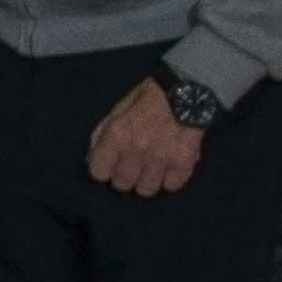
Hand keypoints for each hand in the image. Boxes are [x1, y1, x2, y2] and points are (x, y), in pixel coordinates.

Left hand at [89, 82, 207, 199]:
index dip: (103, 170)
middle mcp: (137, 150)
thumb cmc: (149, 98)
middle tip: (131, 168)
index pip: (98, 172)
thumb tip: (94, 156)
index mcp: (117, 135)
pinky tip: (169, 169)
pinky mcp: (184, 162)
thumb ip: (103, 133)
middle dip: (124, 177)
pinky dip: (170, 180)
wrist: (187, 91)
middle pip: (122, 184)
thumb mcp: (118, 109)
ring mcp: (161, 158)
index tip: (110, 166)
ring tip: (151, 170)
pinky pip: (172, 186)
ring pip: (146, 190)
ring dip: (147, 181)